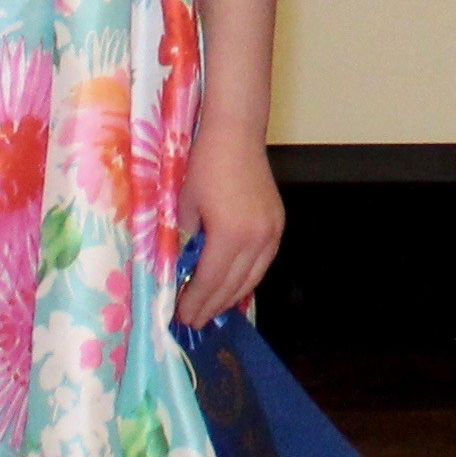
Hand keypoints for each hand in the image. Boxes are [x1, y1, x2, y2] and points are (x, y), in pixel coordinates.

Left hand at [176, 133, 283, 328]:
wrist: (236, 134)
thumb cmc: (204, 165)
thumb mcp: (182, 206)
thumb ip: (183, 242)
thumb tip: (178, 270)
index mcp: (230, 235)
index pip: (211, 281)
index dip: (195, 302)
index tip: (181, 318)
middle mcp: (257, 239)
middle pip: (233, 285)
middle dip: (212, 306)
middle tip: (193, 322)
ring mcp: (272, 232)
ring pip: (252, 278)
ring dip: (231, 297)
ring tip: (211, 310)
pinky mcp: (277, 224)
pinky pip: (263, 263)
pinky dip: (247, 279)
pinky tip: (233, 286)